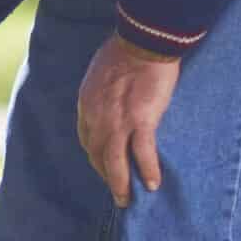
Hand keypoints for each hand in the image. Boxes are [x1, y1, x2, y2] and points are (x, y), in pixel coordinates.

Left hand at [77, 34, 180, 205]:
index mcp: (87, 104)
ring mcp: (117, 121)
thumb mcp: (102, 72)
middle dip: (105, 175)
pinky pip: (143, 154)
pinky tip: (153, 184)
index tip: (103, 165)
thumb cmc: (126, 50)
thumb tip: (112, 98)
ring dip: (120, 184)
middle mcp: (96, 117)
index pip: (87, 139)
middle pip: (97, 155)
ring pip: (114, 162)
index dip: (95, 156)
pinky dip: (147, 171)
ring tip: (127, 200)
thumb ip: (104, 91)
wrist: (143, 40)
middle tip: (116, 191)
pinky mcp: (141, 121)